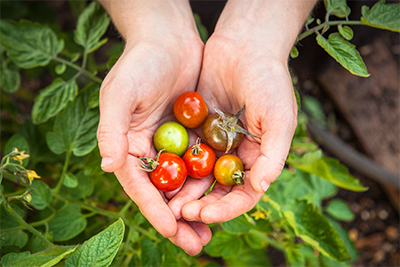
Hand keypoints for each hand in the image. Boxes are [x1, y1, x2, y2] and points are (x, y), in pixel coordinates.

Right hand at [97, 0, 210, 254]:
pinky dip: (210, 183)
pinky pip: (202, 164)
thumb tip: (107, 166)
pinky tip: (223, 199)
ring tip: (210, 235)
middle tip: (197, 245)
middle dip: (180, 221)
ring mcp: (172, 144)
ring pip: (185, 184)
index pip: (141, 186)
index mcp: (128, 146)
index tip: (173, 231)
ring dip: (198, 209)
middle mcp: (149, 150)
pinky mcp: (192, 135)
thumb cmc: (140, 63)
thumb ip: (111, 130)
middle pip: (164, 193)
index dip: (156, 210)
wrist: (168, 39)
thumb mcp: (120, 93)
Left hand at [169, 0, 315, 223]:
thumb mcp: (279, 117)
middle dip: (202, 205)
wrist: (244, 45)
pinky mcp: (198, 128)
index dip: (227, 208)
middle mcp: (237, 155)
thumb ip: (273, 155)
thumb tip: (261, 188)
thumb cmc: (269, 80)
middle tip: (182, 214)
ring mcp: (216, 142)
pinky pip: (185, 151)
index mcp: (259, 157)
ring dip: (185, 191)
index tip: (206, 214)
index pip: (244, 193)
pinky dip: (176, 165)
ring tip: (168, 203)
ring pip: (199, 175)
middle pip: (219, 190)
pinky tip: (161, 174)